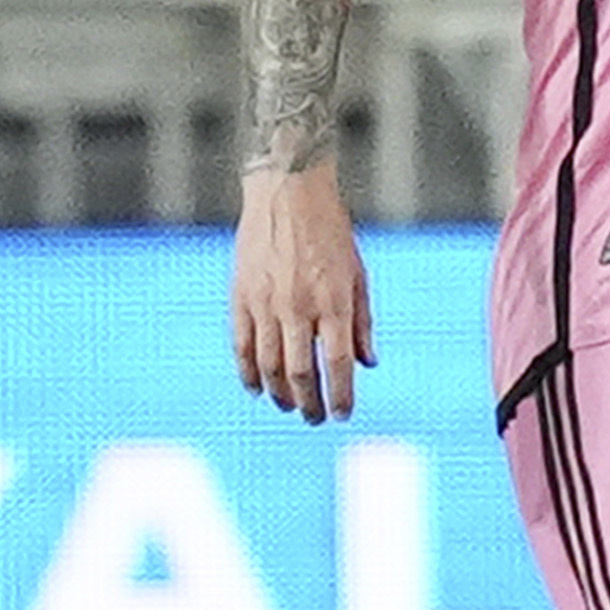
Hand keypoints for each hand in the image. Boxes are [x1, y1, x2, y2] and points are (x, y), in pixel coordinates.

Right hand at [231, 163, 374, 423]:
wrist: (287, 191)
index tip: (342, 414)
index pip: (338, 364)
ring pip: (269, 366)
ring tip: (289, 406)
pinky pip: (242, 346)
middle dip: (309, 404)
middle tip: (315, 418)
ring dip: (280, 394)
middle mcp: (298, 307)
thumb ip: (362, 322)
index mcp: (333, 301)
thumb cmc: (330, 230)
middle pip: (301, 374)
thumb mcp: (358, 273)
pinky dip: (248, 372)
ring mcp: (266, 303)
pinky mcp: (241, 296)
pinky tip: (257, 388)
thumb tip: (368, 364)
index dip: (340, 396)